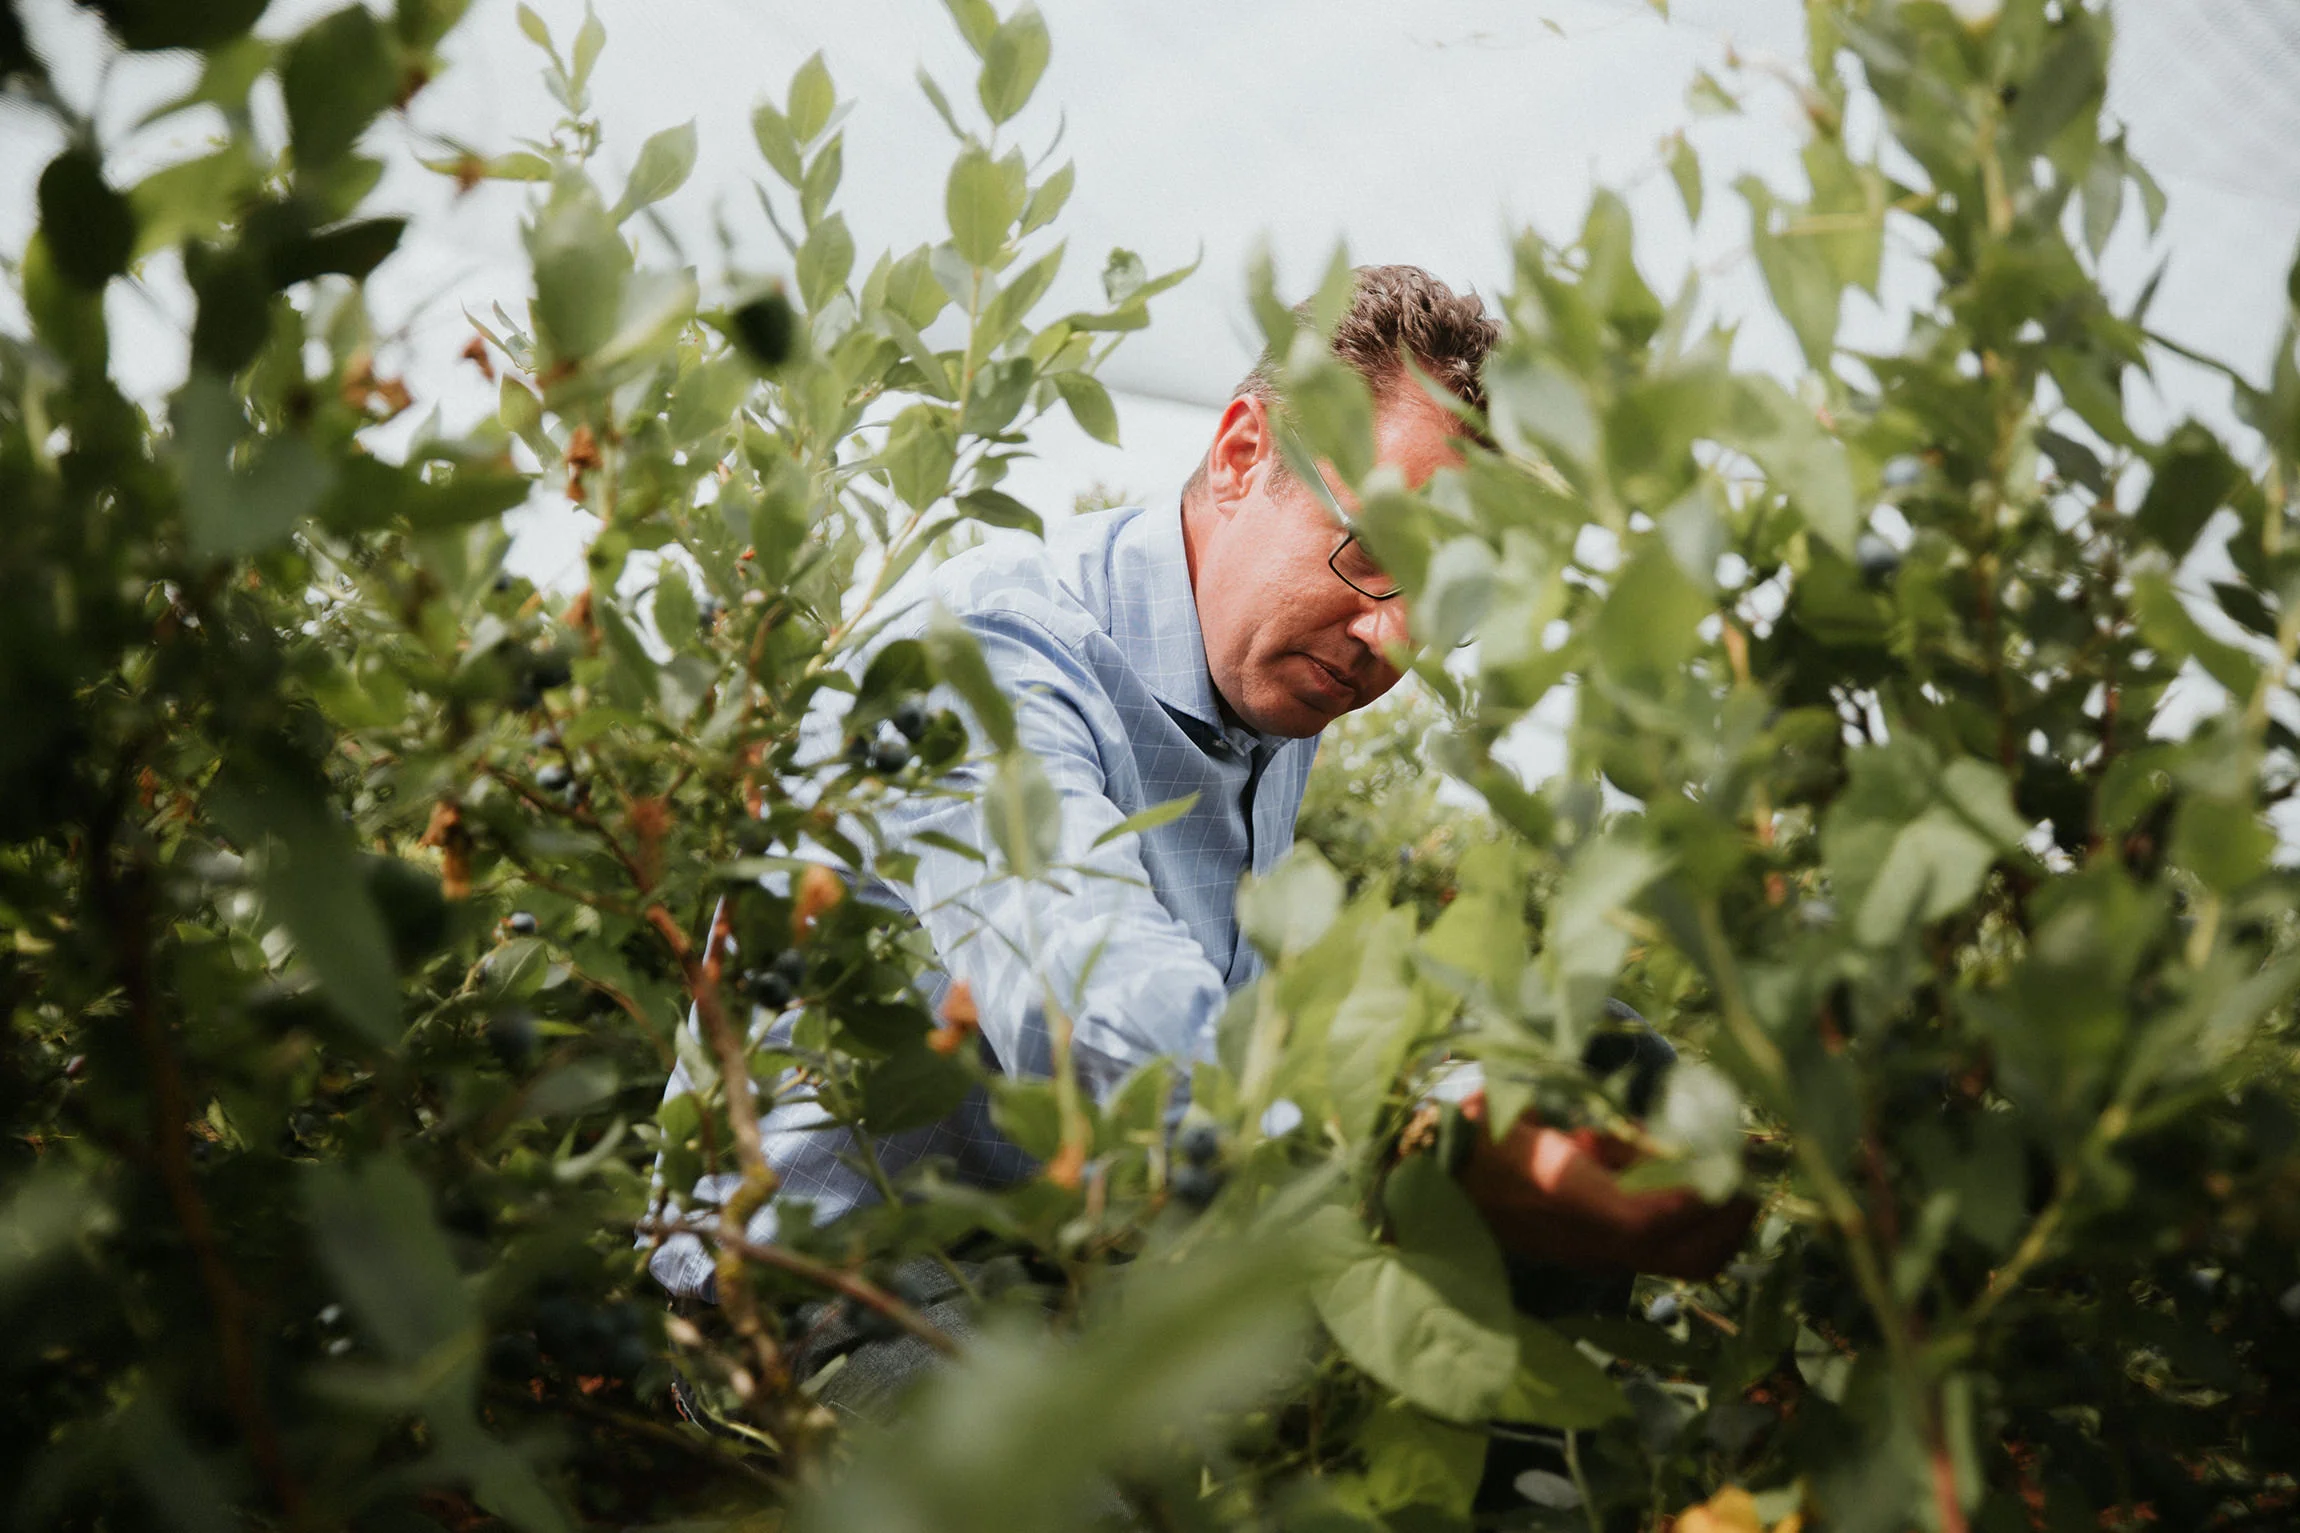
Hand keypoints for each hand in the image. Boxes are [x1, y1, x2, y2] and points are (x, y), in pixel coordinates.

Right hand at [1452, 1091, 1754, 1280]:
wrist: (1422, 1177)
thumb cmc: (1472, 1125)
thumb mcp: (1530, 1102)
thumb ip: (1601, 1123)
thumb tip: (1674, 1137)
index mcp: (1558, 1191)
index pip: (1643, 1218)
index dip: (1695, 1195)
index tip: (1730, 1155)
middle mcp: (1582, 1236)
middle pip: (1685, 1256)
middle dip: (1733, 1214)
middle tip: (1751, 1163)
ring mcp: (1589, 1251)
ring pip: (1682, 1258)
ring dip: (1719, 1218)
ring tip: (1731, 1167)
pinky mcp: (1590, 1252)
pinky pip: (1660, 1247)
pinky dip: (1690, 1215)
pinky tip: (1684, 1172)